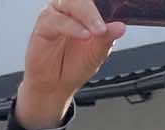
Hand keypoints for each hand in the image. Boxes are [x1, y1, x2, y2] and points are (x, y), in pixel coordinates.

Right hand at [17, 0, 124, 129]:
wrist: (54, 87)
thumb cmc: (73, 66)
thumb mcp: (97, 53)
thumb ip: (107, 38)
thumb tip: (120, 27)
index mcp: (86, 11)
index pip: (98, 1)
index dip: (109, 4)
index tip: (120, 14)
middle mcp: (71, 8)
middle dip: (97, 12)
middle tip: (105, 28)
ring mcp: (57, 13)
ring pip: (72, 3)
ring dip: (88, 16)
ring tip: (98, 32)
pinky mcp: (44, 24)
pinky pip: (57, 20)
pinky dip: (73, 27)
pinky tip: (84, 35)